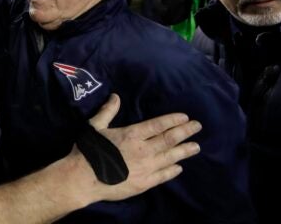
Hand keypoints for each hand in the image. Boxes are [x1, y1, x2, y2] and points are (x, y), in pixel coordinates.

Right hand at [80, 94, 200, 202]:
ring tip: (196, 147)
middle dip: (185, 132)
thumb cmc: (88, 151)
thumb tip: (115, 97)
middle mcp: (143, 149)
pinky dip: (173, 170)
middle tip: (198, 127)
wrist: (83, 178)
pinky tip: (180, 167)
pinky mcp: (144, 183)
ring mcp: (146, 167)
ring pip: (170, 157)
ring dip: (184, 151)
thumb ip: (107, 112)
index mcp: (132, 134)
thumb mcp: (95, 126)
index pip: (158, 125)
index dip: (173, 120)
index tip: (185, 117)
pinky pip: (163, 175)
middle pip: (169, 139)